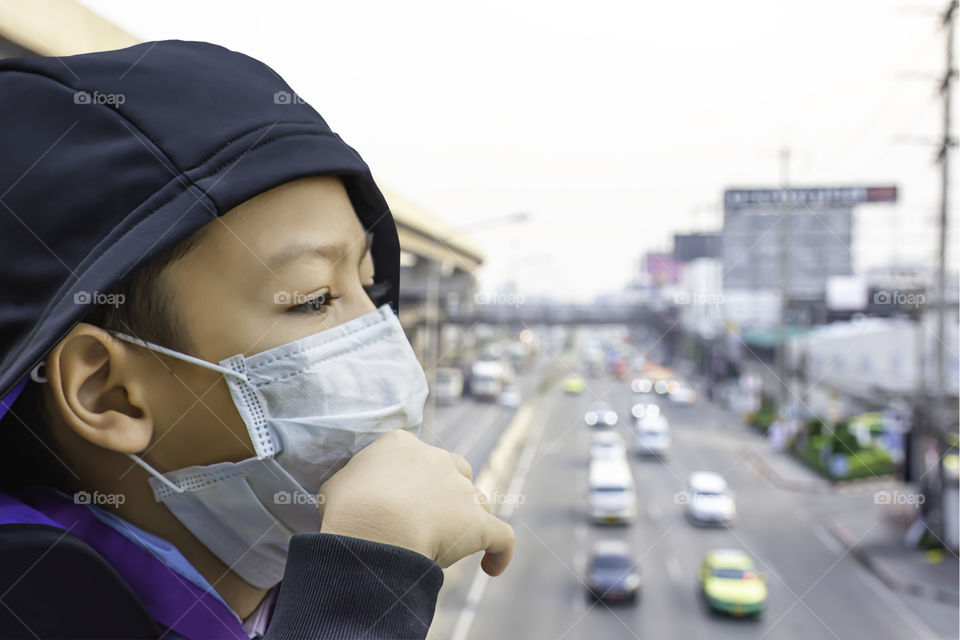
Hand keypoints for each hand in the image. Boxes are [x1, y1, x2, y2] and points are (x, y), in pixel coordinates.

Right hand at [317, 429, 513, 575]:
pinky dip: (500, 552)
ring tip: (451, 545)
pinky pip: (501, 537)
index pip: (414, 455)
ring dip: (468, 519)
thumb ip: (353, 482)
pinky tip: (492, 567)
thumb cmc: (348, 508)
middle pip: (454, 471)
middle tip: (425, 521)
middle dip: (446, 492)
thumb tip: (353, 492)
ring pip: (477, 501)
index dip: (410, 478)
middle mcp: (437, 459)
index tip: (399, 500)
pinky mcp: (478, 522)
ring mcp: (461, 489)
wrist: (373, 531)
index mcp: (402, 444)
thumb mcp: (337, 485)